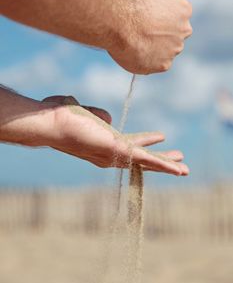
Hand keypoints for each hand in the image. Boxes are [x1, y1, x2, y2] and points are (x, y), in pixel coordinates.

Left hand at [43, 95, 188, 175]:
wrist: (52, 123)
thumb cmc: (63, 116)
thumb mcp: (87, 113)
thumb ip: (99, 115)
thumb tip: (108, 118)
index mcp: (105, 144)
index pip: (132, 145)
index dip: (147, 141)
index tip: (161, 136)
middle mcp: (111, 154)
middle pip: (142, 159)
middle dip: (161, 160)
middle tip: (178, 162)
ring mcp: (115, 155)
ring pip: (147, 163)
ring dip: (167, 166)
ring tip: (185, 169)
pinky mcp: (119, 151)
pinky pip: (146, 160)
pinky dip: (164, 165)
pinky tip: (179, 169)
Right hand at [109, 0, 192, 73]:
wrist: (117, 21)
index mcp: (183, 9)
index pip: (174, 15)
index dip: (158, 15)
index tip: (144, 16)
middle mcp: (184, 31)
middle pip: (172, 35)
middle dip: (159, 35)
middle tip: (140, 32)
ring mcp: (174, 50)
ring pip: (164, 52)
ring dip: (152, 50)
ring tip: (133, 44)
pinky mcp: (162, 66)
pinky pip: (154, 65)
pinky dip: (145, 62)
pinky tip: (133, 53)